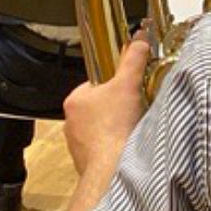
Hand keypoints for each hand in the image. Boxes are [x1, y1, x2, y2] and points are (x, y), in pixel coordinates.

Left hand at [63, 38, 149, 175]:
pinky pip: (102, 147)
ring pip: (100, 127)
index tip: (127, 86)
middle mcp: (70, 123)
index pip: (95, 83)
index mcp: (74, 100)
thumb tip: (139, 40)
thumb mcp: (128, 83)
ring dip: (115, 127)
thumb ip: (133, 58)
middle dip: (116, 106)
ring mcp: (77, 144)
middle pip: (99, 105)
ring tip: (132, 126)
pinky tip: (127, 143)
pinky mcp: (86, 161)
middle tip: (134, 105)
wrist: (112, 169)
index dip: (114, 83)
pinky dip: (114, 144)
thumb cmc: (114, 127)